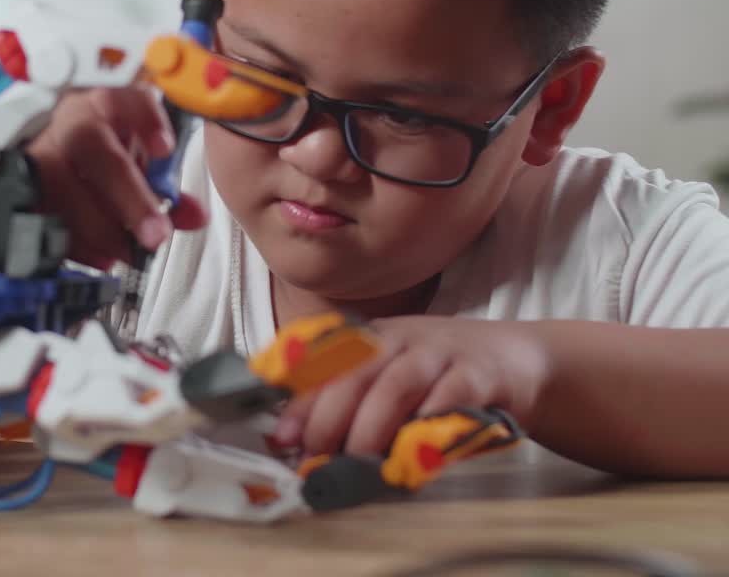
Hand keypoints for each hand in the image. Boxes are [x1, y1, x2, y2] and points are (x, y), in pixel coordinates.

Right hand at [26, 86, 206, 269]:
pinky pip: (43, 216)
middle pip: (90, 146)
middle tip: (155, 234)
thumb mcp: (138, 170)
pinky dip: (74, 243)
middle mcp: (70, 124)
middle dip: (127, 196)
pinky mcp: (23, 188)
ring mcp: (40, 153)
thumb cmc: (104, 164)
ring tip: (126, 251)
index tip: (166, 149)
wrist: (56, 171)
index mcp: (104, 107)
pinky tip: (98, 256)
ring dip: (99, 227)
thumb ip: (166, 192)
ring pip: (58, 183)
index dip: (146, 119)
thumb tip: (194, 216)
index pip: (122, 96)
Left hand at [273, 316, 551, 456]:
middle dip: (329, 417)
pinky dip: (427, 426)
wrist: (515, 359)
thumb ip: (349, 403)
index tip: (284, 436)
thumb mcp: (389, 377)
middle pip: (355, 373)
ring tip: (357, 461)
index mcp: (371, 339)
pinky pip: (449, 399)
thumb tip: (299, 443)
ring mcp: (440, 353)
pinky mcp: (478, 375)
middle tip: (317, 456)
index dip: (302, 399)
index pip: (325, 364)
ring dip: (371, 426)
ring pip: (396, 384)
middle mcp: (401, 340)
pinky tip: (412, 452)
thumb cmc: (439, 376)